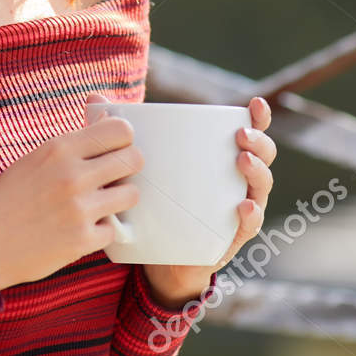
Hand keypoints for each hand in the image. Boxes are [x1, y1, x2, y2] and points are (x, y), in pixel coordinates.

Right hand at [0, 105, 146, 297]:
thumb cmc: (6, 199)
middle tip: (113, 178)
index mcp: (58, 149)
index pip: (120, 129)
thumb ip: (73, 141)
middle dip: (128, 168)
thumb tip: (107, 114)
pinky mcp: (82, 240)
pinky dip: (102, 231)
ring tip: (98, 205)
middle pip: (134, 159)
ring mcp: (79, 209)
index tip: (113, 150)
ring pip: (132, 194)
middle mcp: (71, 175)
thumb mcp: (34, 160)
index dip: (123, 139)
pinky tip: (80, 229)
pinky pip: (115, 229)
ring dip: (119, 200)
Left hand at [124, 95, 276, 309]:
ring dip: (257, 172)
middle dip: (258, 142)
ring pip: (259, 188)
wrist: (157, 258)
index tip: (255, 103)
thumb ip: (117, 133)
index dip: (257, 117)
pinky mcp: (229, 238)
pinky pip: (247, 227)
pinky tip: (243, 206)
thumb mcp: (138, 166)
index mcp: (220, 160)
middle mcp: (235, 182)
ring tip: (241, 160)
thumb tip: (94, 97)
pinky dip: (250, 215)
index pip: (248, 133)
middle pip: (262, 157)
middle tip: (240, 135)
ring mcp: (236, 210)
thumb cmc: (153, 202)